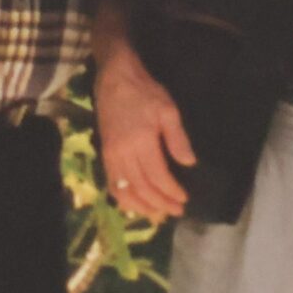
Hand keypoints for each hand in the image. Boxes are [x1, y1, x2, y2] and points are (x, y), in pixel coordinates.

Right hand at [96, 42, 194, 222]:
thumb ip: (178, 139)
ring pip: (125, 191)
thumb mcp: (168, 110)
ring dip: (142, 206)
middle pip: (142, 188)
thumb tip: (188, 163)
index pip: (157, 177)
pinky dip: (123, 199)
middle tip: (176, 211)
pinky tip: (135, 205)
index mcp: (141, 142)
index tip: (184, 199)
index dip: (171, 191)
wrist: (114, 78)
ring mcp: (111, 155)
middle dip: (160, 203)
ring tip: (158, 214)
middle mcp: (123, 153)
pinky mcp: (104, 154)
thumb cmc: (145, 91)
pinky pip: (112, 184)